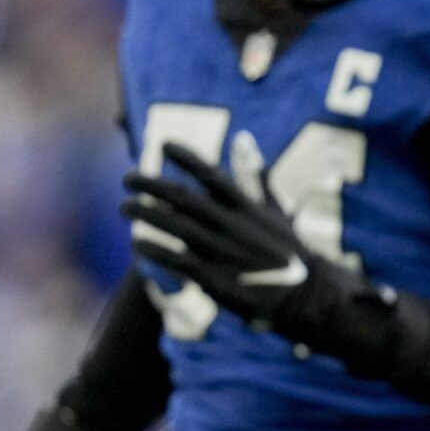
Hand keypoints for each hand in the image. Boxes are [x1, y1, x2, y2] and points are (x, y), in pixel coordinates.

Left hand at [121, 141, 368, 339]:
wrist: (305, 293)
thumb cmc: (285, 248)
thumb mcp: (275, 208)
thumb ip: (255, 174)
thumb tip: (242, 137)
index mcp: (247, 207)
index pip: (212, 176)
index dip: (187, 159)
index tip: (163, 146)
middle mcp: (234, 226)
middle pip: (185, 199)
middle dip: (152, 185)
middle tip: (127, 178)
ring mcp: (225, 253)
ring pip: (176, 228)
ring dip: (146, 215)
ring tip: (124, 206)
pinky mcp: (217, 279)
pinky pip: (178, 261)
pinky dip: (156, 251)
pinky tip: (137, 243)